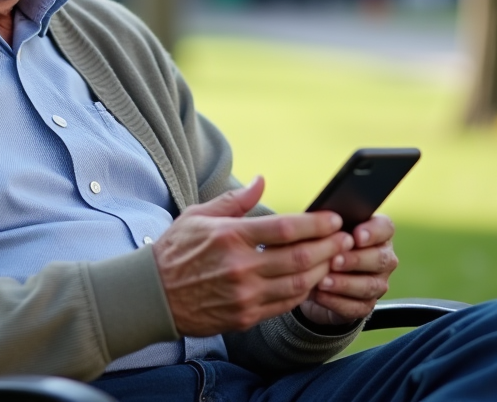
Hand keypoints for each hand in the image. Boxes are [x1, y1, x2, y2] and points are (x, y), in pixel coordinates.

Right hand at [152, 177, 353, 336]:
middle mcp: (239, 267)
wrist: (152, 296)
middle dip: (328, 247)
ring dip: (321, 271)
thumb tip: (262, 180)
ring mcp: (243, 295)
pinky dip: (303, 291)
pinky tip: (311, 280)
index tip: (334, 220)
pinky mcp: (244, 317)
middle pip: (299, 257)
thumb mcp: (199, 216)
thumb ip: (235, 200)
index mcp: (229, 237)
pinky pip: (284, 305)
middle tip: (344, 239)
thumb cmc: (175, 251)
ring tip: (333, 259)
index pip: (285, 228)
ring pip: (297, 284)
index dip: (316, 224)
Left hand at [297, 214, 397, 325]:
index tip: (356, 236)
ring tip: (322, 281)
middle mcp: (383, 258)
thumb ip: (327, 226)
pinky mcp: (366, 306)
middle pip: (380, 259)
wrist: (316, 281)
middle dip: (355, 260)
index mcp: (377, 234)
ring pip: (369, 285)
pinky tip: (321, 296)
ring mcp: (378, 284)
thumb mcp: (323, 233)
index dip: (373, 232)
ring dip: (345, 283)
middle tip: (334, 260)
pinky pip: (357, 307)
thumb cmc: (321, 247)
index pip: (385, 228)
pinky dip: (337, 301)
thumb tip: (318, 220)